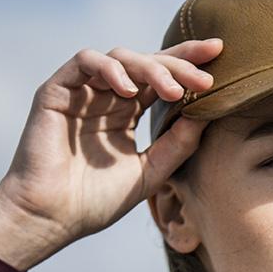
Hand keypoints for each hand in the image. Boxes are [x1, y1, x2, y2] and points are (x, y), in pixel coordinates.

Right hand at [0, 38, 224, 251]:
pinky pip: (85, 61)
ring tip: (173, 91)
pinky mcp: (57, 90)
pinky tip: (129, 90)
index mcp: (126, 112)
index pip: (161, 78)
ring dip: (151, 69)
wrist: (51, 217)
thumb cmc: (95, 202)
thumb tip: (207, 115)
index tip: (221, 54)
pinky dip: (110, 69)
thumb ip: (177, 146)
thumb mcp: (149, 174)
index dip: (188, 62)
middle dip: (179, 63)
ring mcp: (82, 91)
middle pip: (147, 62)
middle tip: (206, 76)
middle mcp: (105, 96)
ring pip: (121, 57)